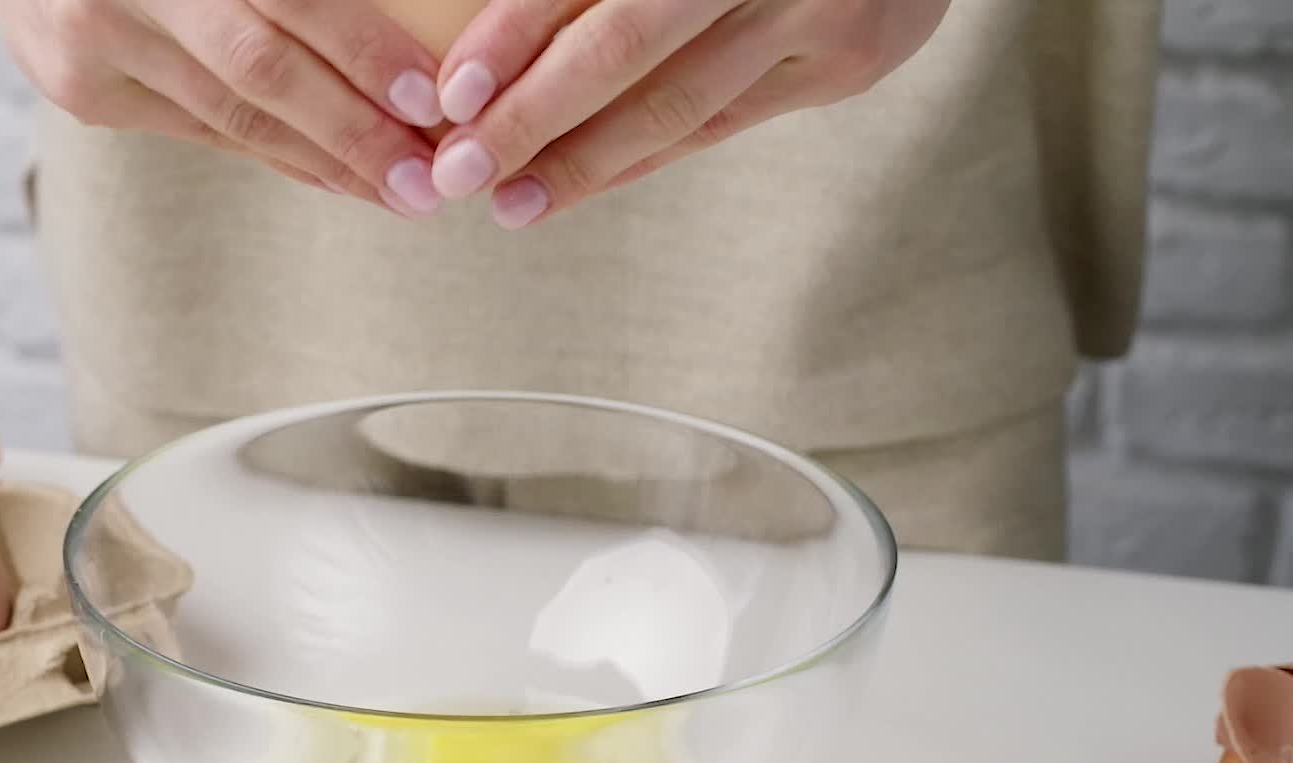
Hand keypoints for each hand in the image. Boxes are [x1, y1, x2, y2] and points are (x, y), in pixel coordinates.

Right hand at [0, 0, 448, 214]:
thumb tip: (396, 15)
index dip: (361, 49)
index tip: (430, 97)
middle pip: (258, 70)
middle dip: (352, 132)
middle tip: (424, 180)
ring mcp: (92, 43)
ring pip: (231, 115)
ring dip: (323, 159)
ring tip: (394, 190)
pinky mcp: (81, 92)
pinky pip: (201, 129)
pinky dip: (274, 153)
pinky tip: (332, 176)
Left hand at [428, 0, 951, 226]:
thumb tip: (491, 48)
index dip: (514, 32)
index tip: (454, 94)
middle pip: (627, 43)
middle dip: (532, 118)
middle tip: (460, 172)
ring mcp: (818, 6)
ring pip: (677, 103)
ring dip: (580, 162)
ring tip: (508, 203)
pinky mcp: (848, 60)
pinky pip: (719, 125)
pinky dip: (639, 159)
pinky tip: (577, 185)